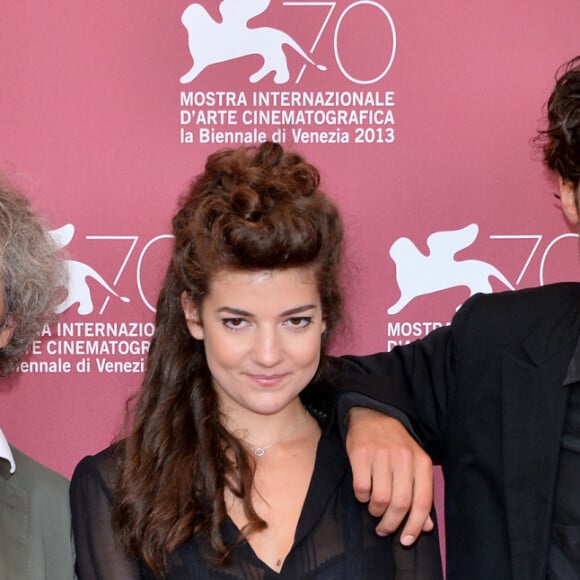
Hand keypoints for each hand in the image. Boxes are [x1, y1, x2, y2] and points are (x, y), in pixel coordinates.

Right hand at [345, 407, 433, 544]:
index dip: (415, 526)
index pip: (422, 502)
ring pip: (380, 499)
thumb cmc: (396, 445)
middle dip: (391, 523)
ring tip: (374, 508)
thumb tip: (425, 527)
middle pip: (400, 504)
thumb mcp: (414, 465)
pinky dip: (362, 497)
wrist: (373, 415)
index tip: (406, 541)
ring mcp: (381, 454)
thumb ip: (420, 494)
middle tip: (384, 529)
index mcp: (421, 462)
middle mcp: (403, 457)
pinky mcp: (360, 453)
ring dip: (375, 511)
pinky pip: (362, 487)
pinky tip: (364, 492)